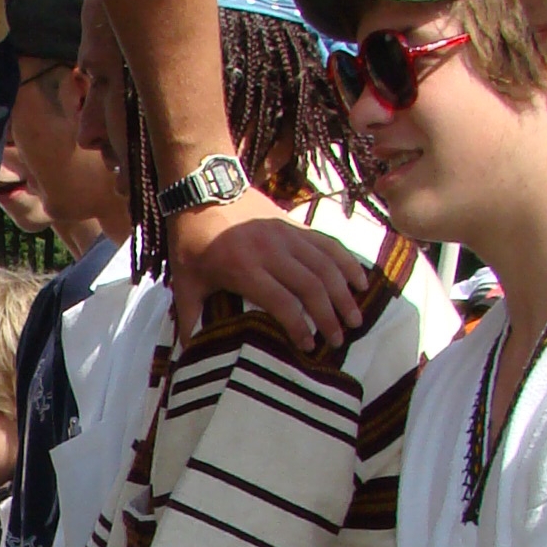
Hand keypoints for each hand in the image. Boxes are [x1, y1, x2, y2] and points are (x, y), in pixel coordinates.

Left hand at [168, 192, 368, 352]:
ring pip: (326, 265)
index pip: (281, 301)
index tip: (308, 347)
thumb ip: (190, 319)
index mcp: (243, 267)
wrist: (203, 190)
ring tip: (355, 319)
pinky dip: (348, 262)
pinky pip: (329, 244)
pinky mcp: (296, 225)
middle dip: (329, 316)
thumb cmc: (192, 242)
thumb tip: (190, 356)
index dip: (299, 326)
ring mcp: (287, 235)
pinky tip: (361, 282)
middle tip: (338, 341)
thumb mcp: (185, 282)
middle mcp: (270, 250)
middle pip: (311, 286)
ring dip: (344, 294)